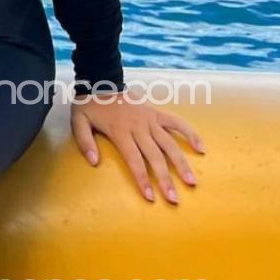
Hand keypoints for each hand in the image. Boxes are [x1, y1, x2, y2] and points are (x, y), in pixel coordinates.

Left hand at [70, 90, 206, 203]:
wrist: (100, 80)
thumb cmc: (89, 105)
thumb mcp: (78, 121)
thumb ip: (84, 141)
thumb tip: (94, 162)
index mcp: (120, 130)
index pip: (134, 159)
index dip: (142, 179)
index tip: (150, 197)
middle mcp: (138, 126)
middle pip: (154, 156)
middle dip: (164, 179)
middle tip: (174, 199)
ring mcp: (150, 119)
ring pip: (169, 143)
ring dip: (181, 163)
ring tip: (192, 182)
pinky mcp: (157, 113)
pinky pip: (176, 123)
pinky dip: (190, 133)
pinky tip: (201, 148)